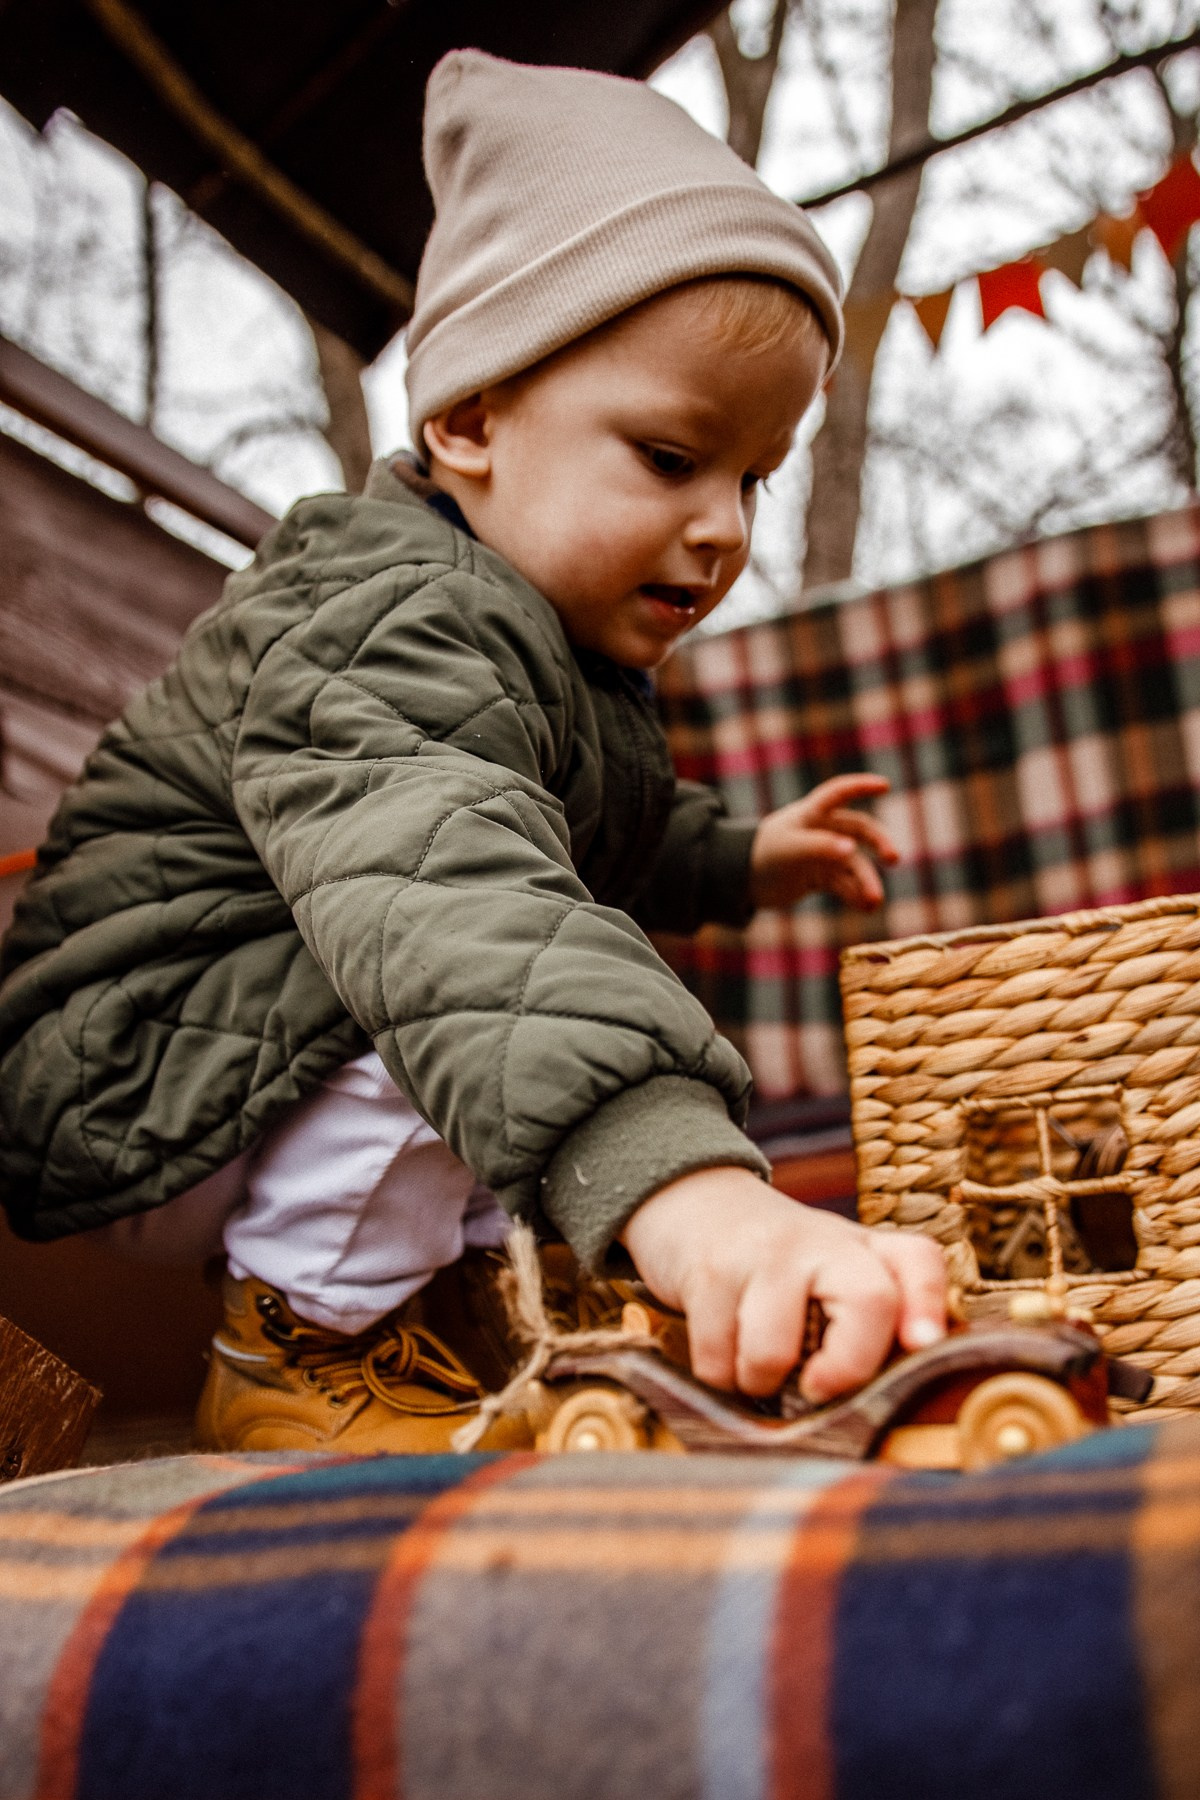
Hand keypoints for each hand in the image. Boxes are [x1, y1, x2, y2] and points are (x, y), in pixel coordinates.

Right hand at [619, 1167, 945, 1402]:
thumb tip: (903, 1389)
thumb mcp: (834, 1279)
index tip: (923, 1344)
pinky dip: (720, 1376)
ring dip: (759, 1382)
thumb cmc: (782, 1269)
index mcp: (865, 1249)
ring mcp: (767, 1252)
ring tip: (757, 1365)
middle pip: (870, 1300)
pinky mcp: (712, 1271)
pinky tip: (724, 1350)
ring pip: (773, 1353)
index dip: (928, 1304)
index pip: (918, 1261)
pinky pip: (718, 1362)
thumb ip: (873, 1325)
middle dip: (847, 1368)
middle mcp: (825, 1241)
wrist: (698, 1209)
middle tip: (816, 1389)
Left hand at [749, 773, 897, 910]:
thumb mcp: (790, 849)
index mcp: (811, 813)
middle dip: (878, 842)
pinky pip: (845, 884)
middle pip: (859, 830)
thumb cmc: (763, 855)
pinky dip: (856, 894)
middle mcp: (822, 830)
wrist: (743, 883)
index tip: (884, 785)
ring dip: (866, 881)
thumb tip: (852, 850)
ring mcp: (823, 853)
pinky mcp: (821, 875)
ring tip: (874, 901)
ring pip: (854, 864)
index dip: (861, 786)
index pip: (839, 793)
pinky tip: (866, 907)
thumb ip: (820, 847)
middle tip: (894, 858)